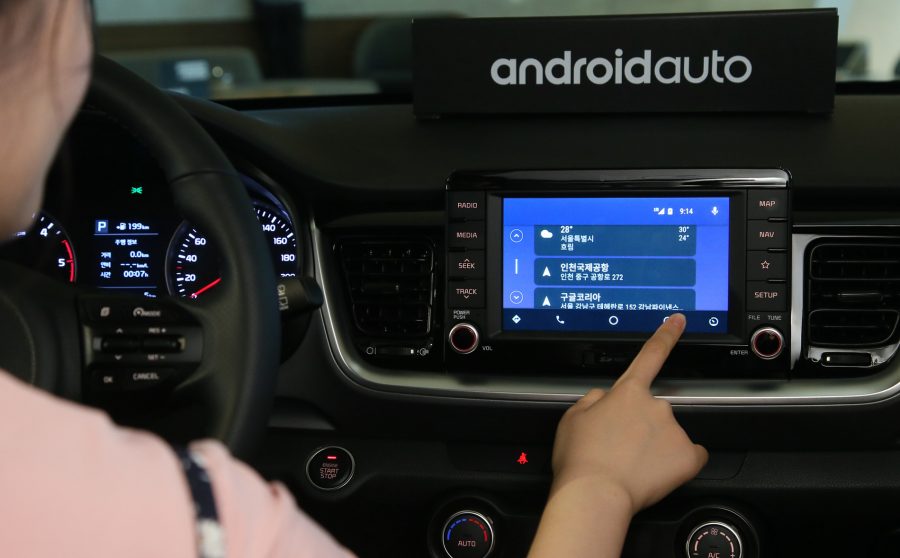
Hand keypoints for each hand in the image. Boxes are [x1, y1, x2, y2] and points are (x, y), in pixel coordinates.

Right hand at [550, 313, 707, 514]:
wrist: (596, 494)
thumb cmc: (580, 458)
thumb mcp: (572, 418)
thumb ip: (593, 399)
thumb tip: (605, 398)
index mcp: (627, 393)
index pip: (650, 356)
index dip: (665, 335)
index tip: (678, 321)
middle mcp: (656, 405)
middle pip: (652, 411)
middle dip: (640, 427)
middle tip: (619, 450)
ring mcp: (675, 430)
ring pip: (668, 435)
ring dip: (654, 447)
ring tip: (631, 466)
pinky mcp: (688, 456)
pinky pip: (690, 457)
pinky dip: (677, 464)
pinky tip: (658, 473)